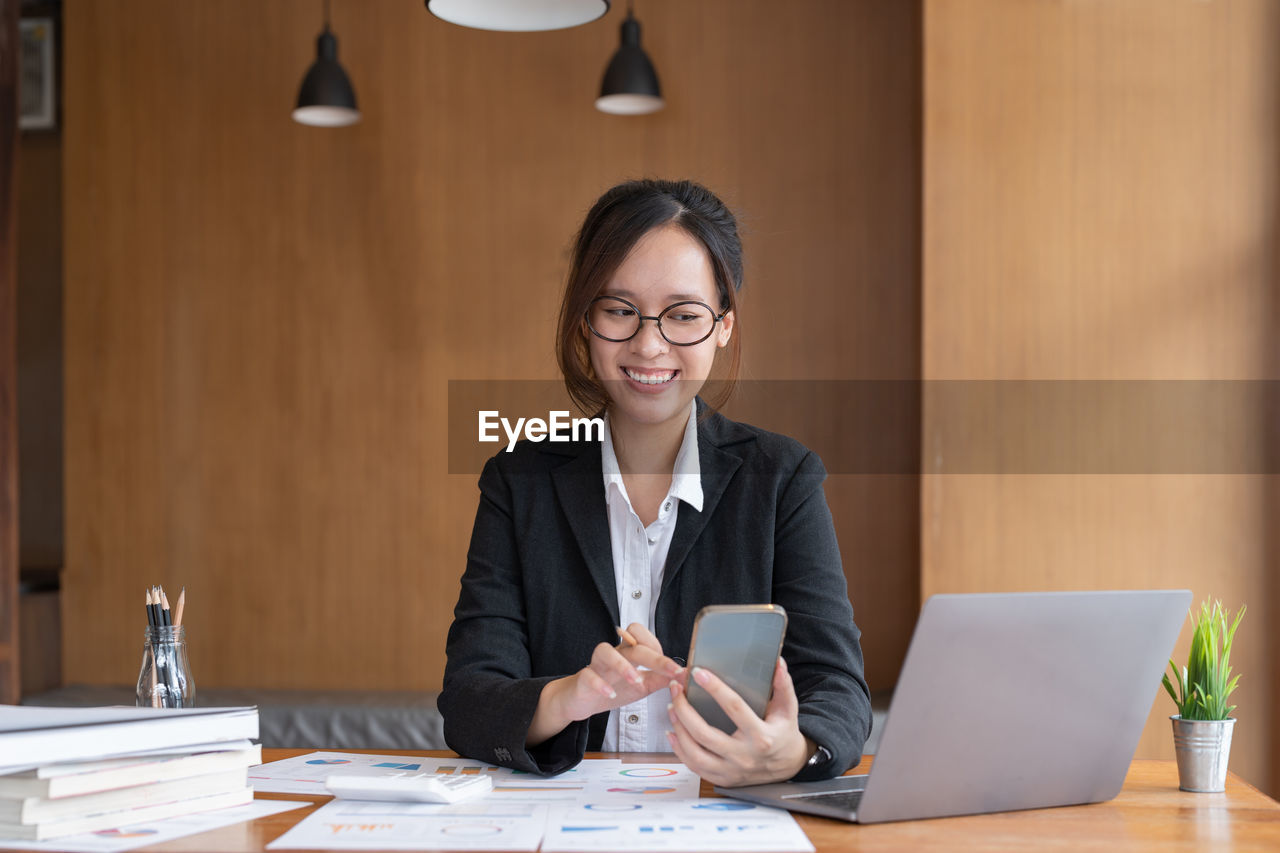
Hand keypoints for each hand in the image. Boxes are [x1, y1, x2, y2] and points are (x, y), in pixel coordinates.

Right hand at [527, 623, 682, 746]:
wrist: (581, 701)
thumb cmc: (612, 689)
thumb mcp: (642, 686)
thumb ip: (660, 679)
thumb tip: (684, 674)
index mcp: (628, 654)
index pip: (645, 640)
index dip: (662, 652)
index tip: (678, 670)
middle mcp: (613, 654)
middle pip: (633, 645)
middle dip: (654, 657)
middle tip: (671, 671)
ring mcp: (596, 665)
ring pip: (605, 651)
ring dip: (623, 665)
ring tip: (636, 681)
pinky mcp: (583, 679)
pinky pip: (588, 676)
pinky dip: (600, 684)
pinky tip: (610, 694)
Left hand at [665, 657, 809, 786]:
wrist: (788, 766)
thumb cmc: (784, 733)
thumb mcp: (788, 709)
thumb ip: (783, 685)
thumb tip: (778, 662)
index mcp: (761, 736)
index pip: (734, 708)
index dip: (715, 688)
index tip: (698, 672)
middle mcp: (744, 756)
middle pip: (705, 733)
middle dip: (684, 709)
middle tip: (676, 689)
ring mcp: (732, 771)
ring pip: (695, 753)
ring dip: (679, 729)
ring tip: (672, 707)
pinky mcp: (724, 779)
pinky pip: (695, 766)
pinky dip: (679, 750)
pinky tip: (672, 732)